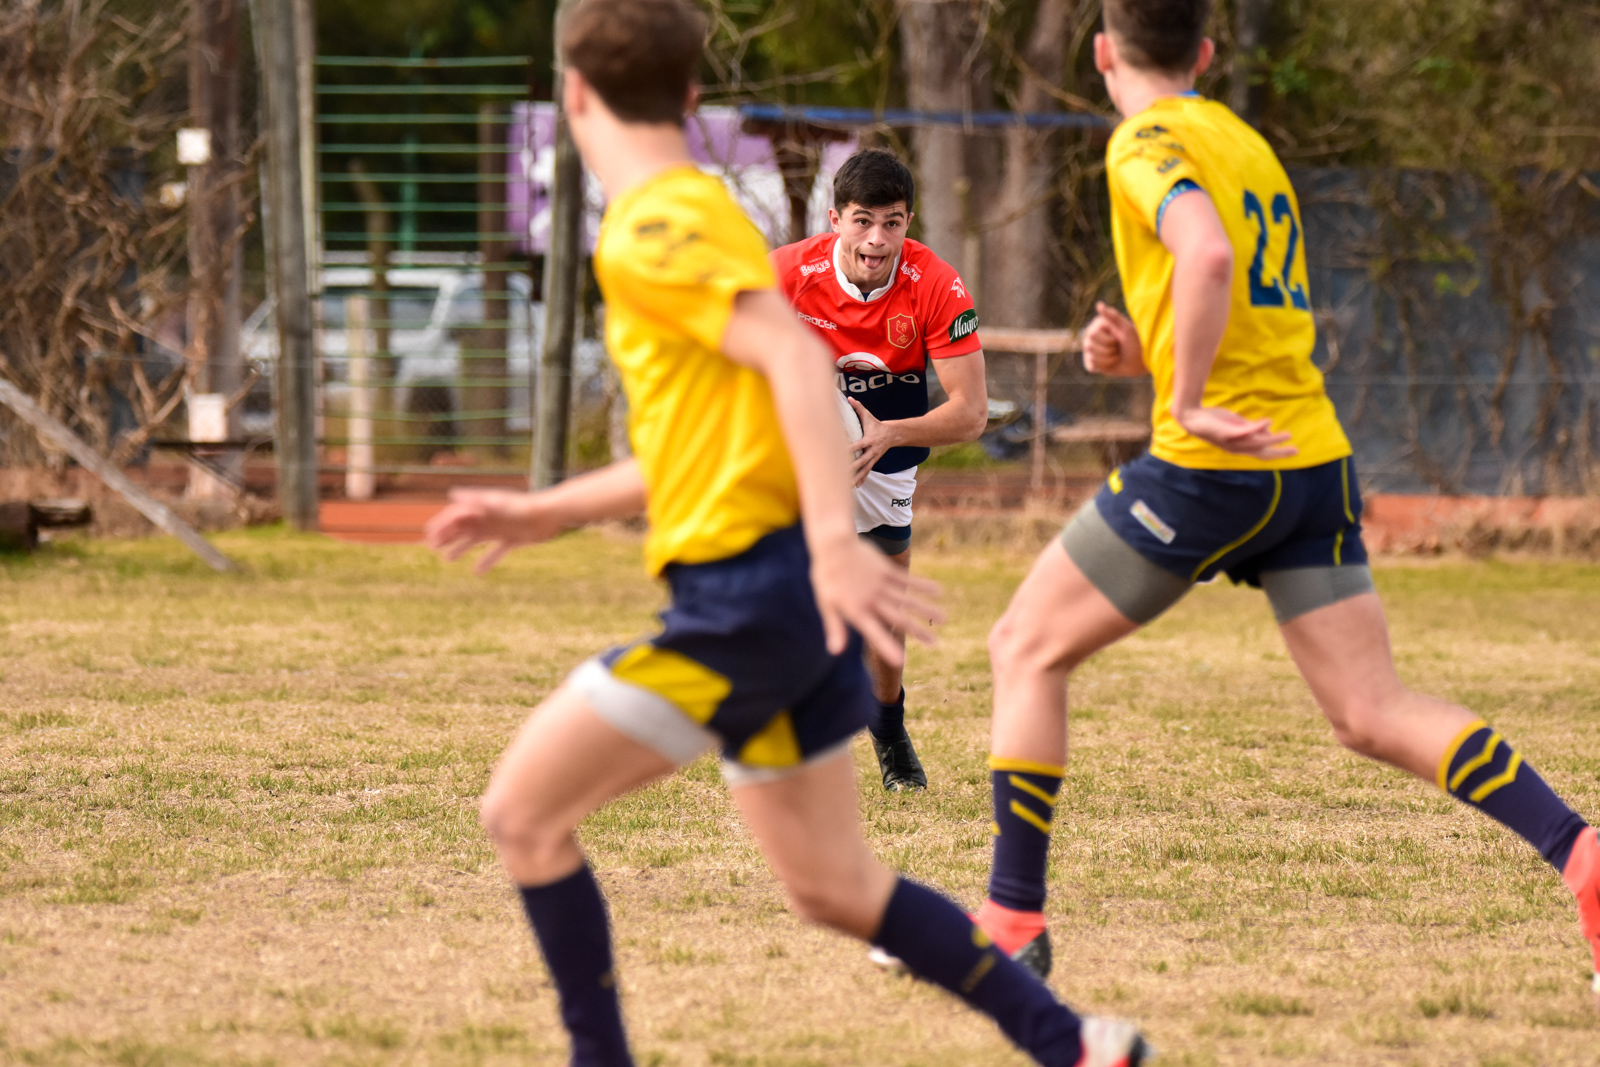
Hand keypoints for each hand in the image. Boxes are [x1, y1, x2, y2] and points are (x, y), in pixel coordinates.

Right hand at [423, 488, 562, 573]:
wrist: (549, 514)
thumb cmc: (521, 506)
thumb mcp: (495, 502)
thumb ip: (474, 499)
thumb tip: (451, 494)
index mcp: (482, 507)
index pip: (456, 515)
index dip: (442, 524)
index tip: (429, 536)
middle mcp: (489, 518)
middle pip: (463, 527)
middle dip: (447, 536)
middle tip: (432, 548)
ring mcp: (500, 529)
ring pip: (476, 540)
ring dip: (461, 548)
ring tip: (448, 559)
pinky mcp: (513, 539)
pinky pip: (496, 552)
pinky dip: (486, 561)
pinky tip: (477, 572)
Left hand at [809, 532, 942, 664]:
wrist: (833, 545)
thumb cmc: (827, 577)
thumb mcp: (826, 604)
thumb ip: (834, 628)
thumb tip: (835, 652)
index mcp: (857, 611)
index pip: (874, 633)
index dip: (886, 647)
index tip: (900, 661)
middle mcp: (872, 600)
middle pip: (899, 618)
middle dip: (918, 631)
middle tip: (935, 644)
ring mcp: (881, 584)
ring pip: (908, 600)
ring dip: (927, 609)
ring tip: (944, 618)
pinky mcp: (886, 570)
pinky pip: (908, 580)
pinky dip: (923, 586)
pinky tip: (938, 590)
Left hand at [848, 398, 897, 485]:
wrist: (892, 434)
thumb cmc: (876, 425)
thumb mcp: (868, 416)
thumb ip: (858, 408)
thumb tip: (849, 398)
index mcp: (869, 440)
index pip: (857, 446)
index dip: (849, 450)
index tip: (839, 454)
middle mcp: (871, 451)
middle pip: (860, 462)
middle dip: (851, 469)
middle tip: (840, 476)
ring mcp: (873, 458)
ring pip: (863, 470)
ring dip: (855, 478)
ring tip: (846, 487)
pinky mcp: (873, 462)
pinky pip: (867, 472)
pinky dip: (861, 479)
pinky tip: (855, 488)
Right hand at [1082, 301, 1142, 374]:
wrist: (1140, 360)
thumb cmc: (1135, 341)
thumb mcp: (1126, 328)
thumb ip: (1113, 316)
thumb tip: (1099, 304)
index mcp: (1098, 325)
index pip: (1093, 335)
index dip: (1108, 341)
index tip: (1118, 338)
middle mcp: (1091, 336)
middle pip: (1089, 346)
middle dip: (1108, 350)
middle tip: (1117, 348)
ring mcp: (1090, 350)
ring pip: (1092, 358)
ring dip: (1108, 359)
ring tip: (1116, 355)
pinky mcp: (1091, 362)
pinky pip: (1092, 366)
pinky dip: (1104, 366)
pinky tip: (1111, 362)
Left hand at [1173, 405, 1297, 459]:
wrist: (1193, 417)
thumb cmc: (1216, 422)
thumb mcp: (1238, 427)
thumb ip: (1252, 430)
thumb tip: (1269, 432)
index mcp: (1240, 448)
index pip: (1262, 454)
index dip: (1278, 454)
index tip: (1294, 451)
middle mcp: (1237, 448)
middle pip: (1262, 454)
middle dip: (1279, 453)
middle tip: (1296, 450)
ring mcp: (1232, 441)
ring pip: (1257, 444)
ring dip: (1273, 440)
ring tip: (1288, 435)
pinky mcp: (1226, 433)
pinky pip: (1245, 432)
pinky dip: (1257, 428)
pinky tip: (1269, 421)